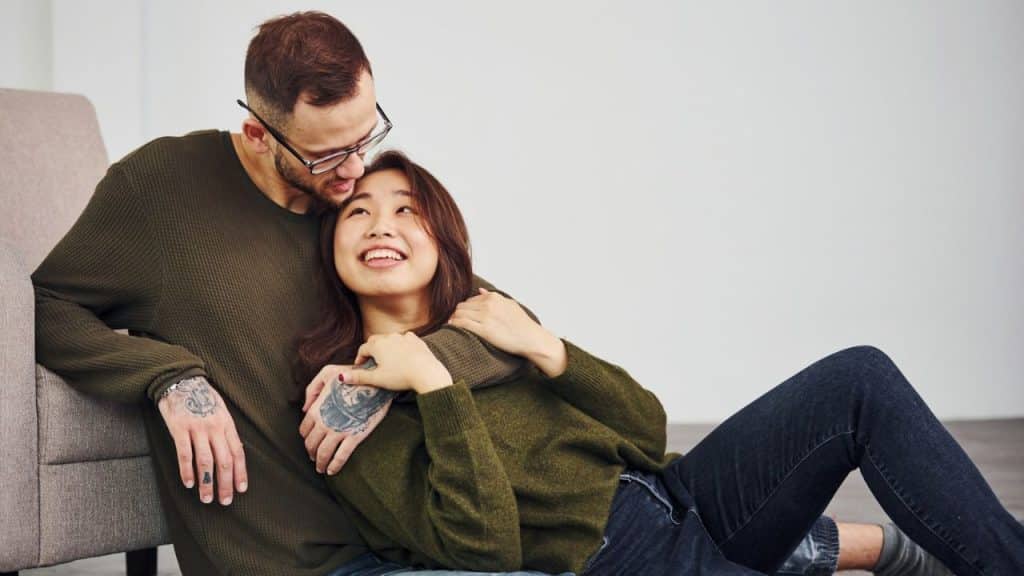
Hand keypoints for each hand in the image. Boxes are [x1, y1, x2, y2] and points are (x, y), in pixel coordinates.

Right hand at [157, 376, 246, 504]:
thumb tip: (234, 455)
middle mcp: (215, 428)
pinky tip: (189, 484)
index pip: (238, 452)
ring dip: (207, 483)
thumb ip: (226, 432)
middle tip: (225, 501)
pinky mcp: (180, 429)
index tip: (241, 489)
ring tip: (206, 498)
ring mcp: (197, 428)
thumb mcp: (221, 412)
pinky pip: (185, 454)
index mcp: (227, 424)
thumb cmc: (203, 399)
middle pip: (224, 461)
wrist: (182, 381)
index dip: (241, 473)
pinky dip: (187, 471)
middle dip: (226, 483)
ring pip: (206, 461)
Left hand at [299, 364, 393, 474]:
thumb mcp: (328, 373)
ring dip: (320, 463)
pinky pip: (341, 456)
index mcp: (317, 408)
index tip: (309, 441)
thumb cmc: (353, 374)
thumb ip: (312, 389)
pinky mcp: (355, 436)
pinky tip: (332, 471)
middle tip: (314, 458)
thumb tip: (304, 408)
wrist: (376, 381)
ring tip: (321, 468)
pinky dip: (335, 466)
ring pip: (323, 453)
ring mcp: (339, 430)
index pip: (304, 429)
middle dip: (311, 453)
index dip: (306, 437)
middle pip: (312, 444)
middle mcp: (325, 422)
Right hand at [343, 332, 452, 394]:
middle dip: (372, 350)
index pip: (363, 348)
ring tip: (387, 358)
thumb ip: (358, 377)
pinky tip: (403, 353)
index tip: (360, 366)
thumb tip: (340, 377)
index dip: (360, 357)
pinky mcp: (417, 340)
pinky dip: (401, 345)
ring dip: (387, 346)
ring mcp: (404, 337)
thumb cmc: (400, 377)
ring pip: (391, 339)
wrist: (426, 373)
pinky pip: (405, 339)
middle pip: (376, 341)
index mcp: (377, 345)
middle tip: (372, 361)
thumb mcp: (377, 379)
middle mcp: (390, 337)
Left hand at [448, 288, 566, 376]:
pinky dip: (454, 325)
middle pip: (461, 306)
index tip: (462, 316)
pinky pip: (462, 324)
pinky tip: (452, 329)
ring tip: (452, 326)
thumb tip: (480, 290)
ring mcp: (486, 317)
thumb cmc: (522, 324)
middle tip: (454, 322)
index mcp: (494, 297)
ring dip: (453, 320)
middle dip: (456, 314)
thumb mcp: (509, 304)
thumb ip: (493, 297)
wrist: (531, 338)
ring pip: (459, 314)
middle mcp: (488, 304)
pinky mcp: (484, 330)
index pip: (469, 300)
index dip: (464, 309)